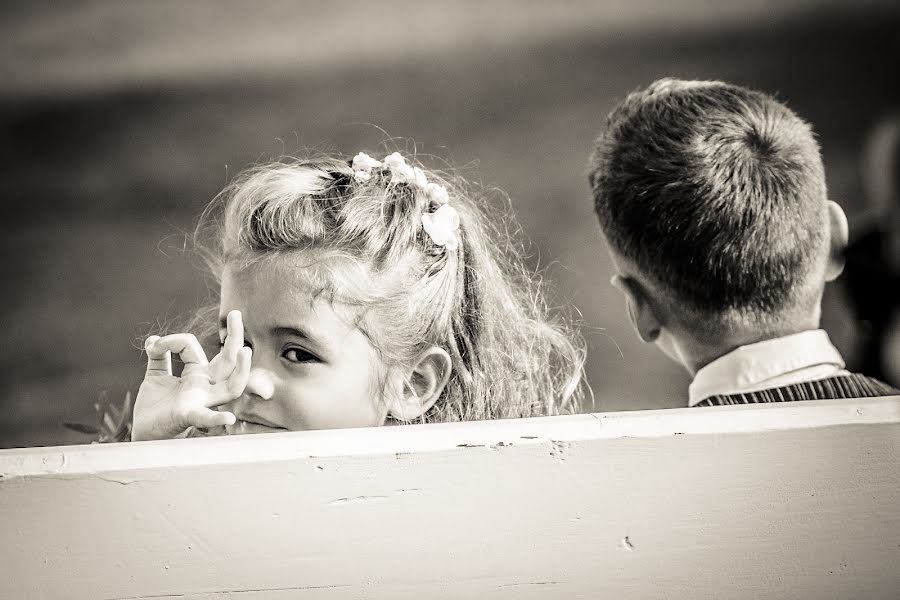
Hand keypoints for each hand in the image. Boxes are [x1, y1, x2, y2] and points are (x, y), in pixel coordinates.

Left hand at [132, 310, 251, 440]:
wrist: (144, 434)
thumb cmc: (155, 408)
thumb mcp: (156, 375)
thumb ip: (159, 355)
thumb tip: (154, 339)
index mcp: (198, 374)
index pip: (192, 346)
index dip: (173, 340)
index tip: (153, 345)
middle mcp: (205, 387)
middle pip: (228, 361)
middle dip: (235, 337)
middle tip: (236, 314)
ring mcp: (200, 402)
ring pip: (231, 388)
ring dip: (241, 371)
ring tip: (245, 352)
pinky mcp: (188, 417)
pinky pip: (205, 418)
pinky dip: (217, 419)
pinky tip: (229, 420)